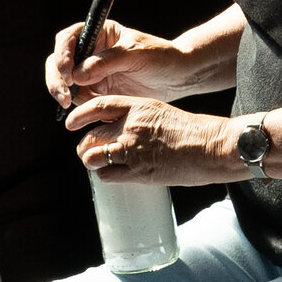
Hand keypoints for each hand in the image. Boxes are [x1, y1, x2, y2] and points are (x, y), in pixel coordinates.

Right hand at [45, 17, 202, 109]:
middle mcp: (90, 51)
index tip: (68, 73)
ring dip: (64, 93)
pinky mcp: (96, 90)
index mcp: (98, 33)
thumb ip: (105, 63)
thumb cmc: (160, 57)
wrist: (177, 77)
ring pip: (63, 82)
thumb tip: (76, 75)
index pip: (69, 39)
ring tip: (75, 103)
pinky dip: (79, 105)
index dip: (63, 55)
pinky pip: (78, 98)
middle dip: (56, 78)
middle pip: (58, 61)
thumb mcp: (135, 54)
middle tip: (64, 96)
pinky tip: (91, 110)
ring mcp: (90, 72)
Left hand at [66, 91, 236, 184]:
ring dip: (93, 162)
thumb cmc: (190, 131)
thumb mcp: (159, 112)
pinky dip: (106, 175)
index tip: (71, 123)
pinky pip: (107, 175)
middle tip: (88, 151)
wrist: (210, 146)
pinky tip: (115, 174)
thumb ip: (136, 117)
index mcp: (137, 106)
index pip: (97, 106)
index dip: (79, 115)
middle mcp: (130, 126)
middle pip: (91, 136)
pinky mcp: (137, 171)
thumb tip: (117, 129)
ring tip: (100, 164)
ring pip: (93, 156)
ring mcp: (132, 149)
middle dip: (85, 146)